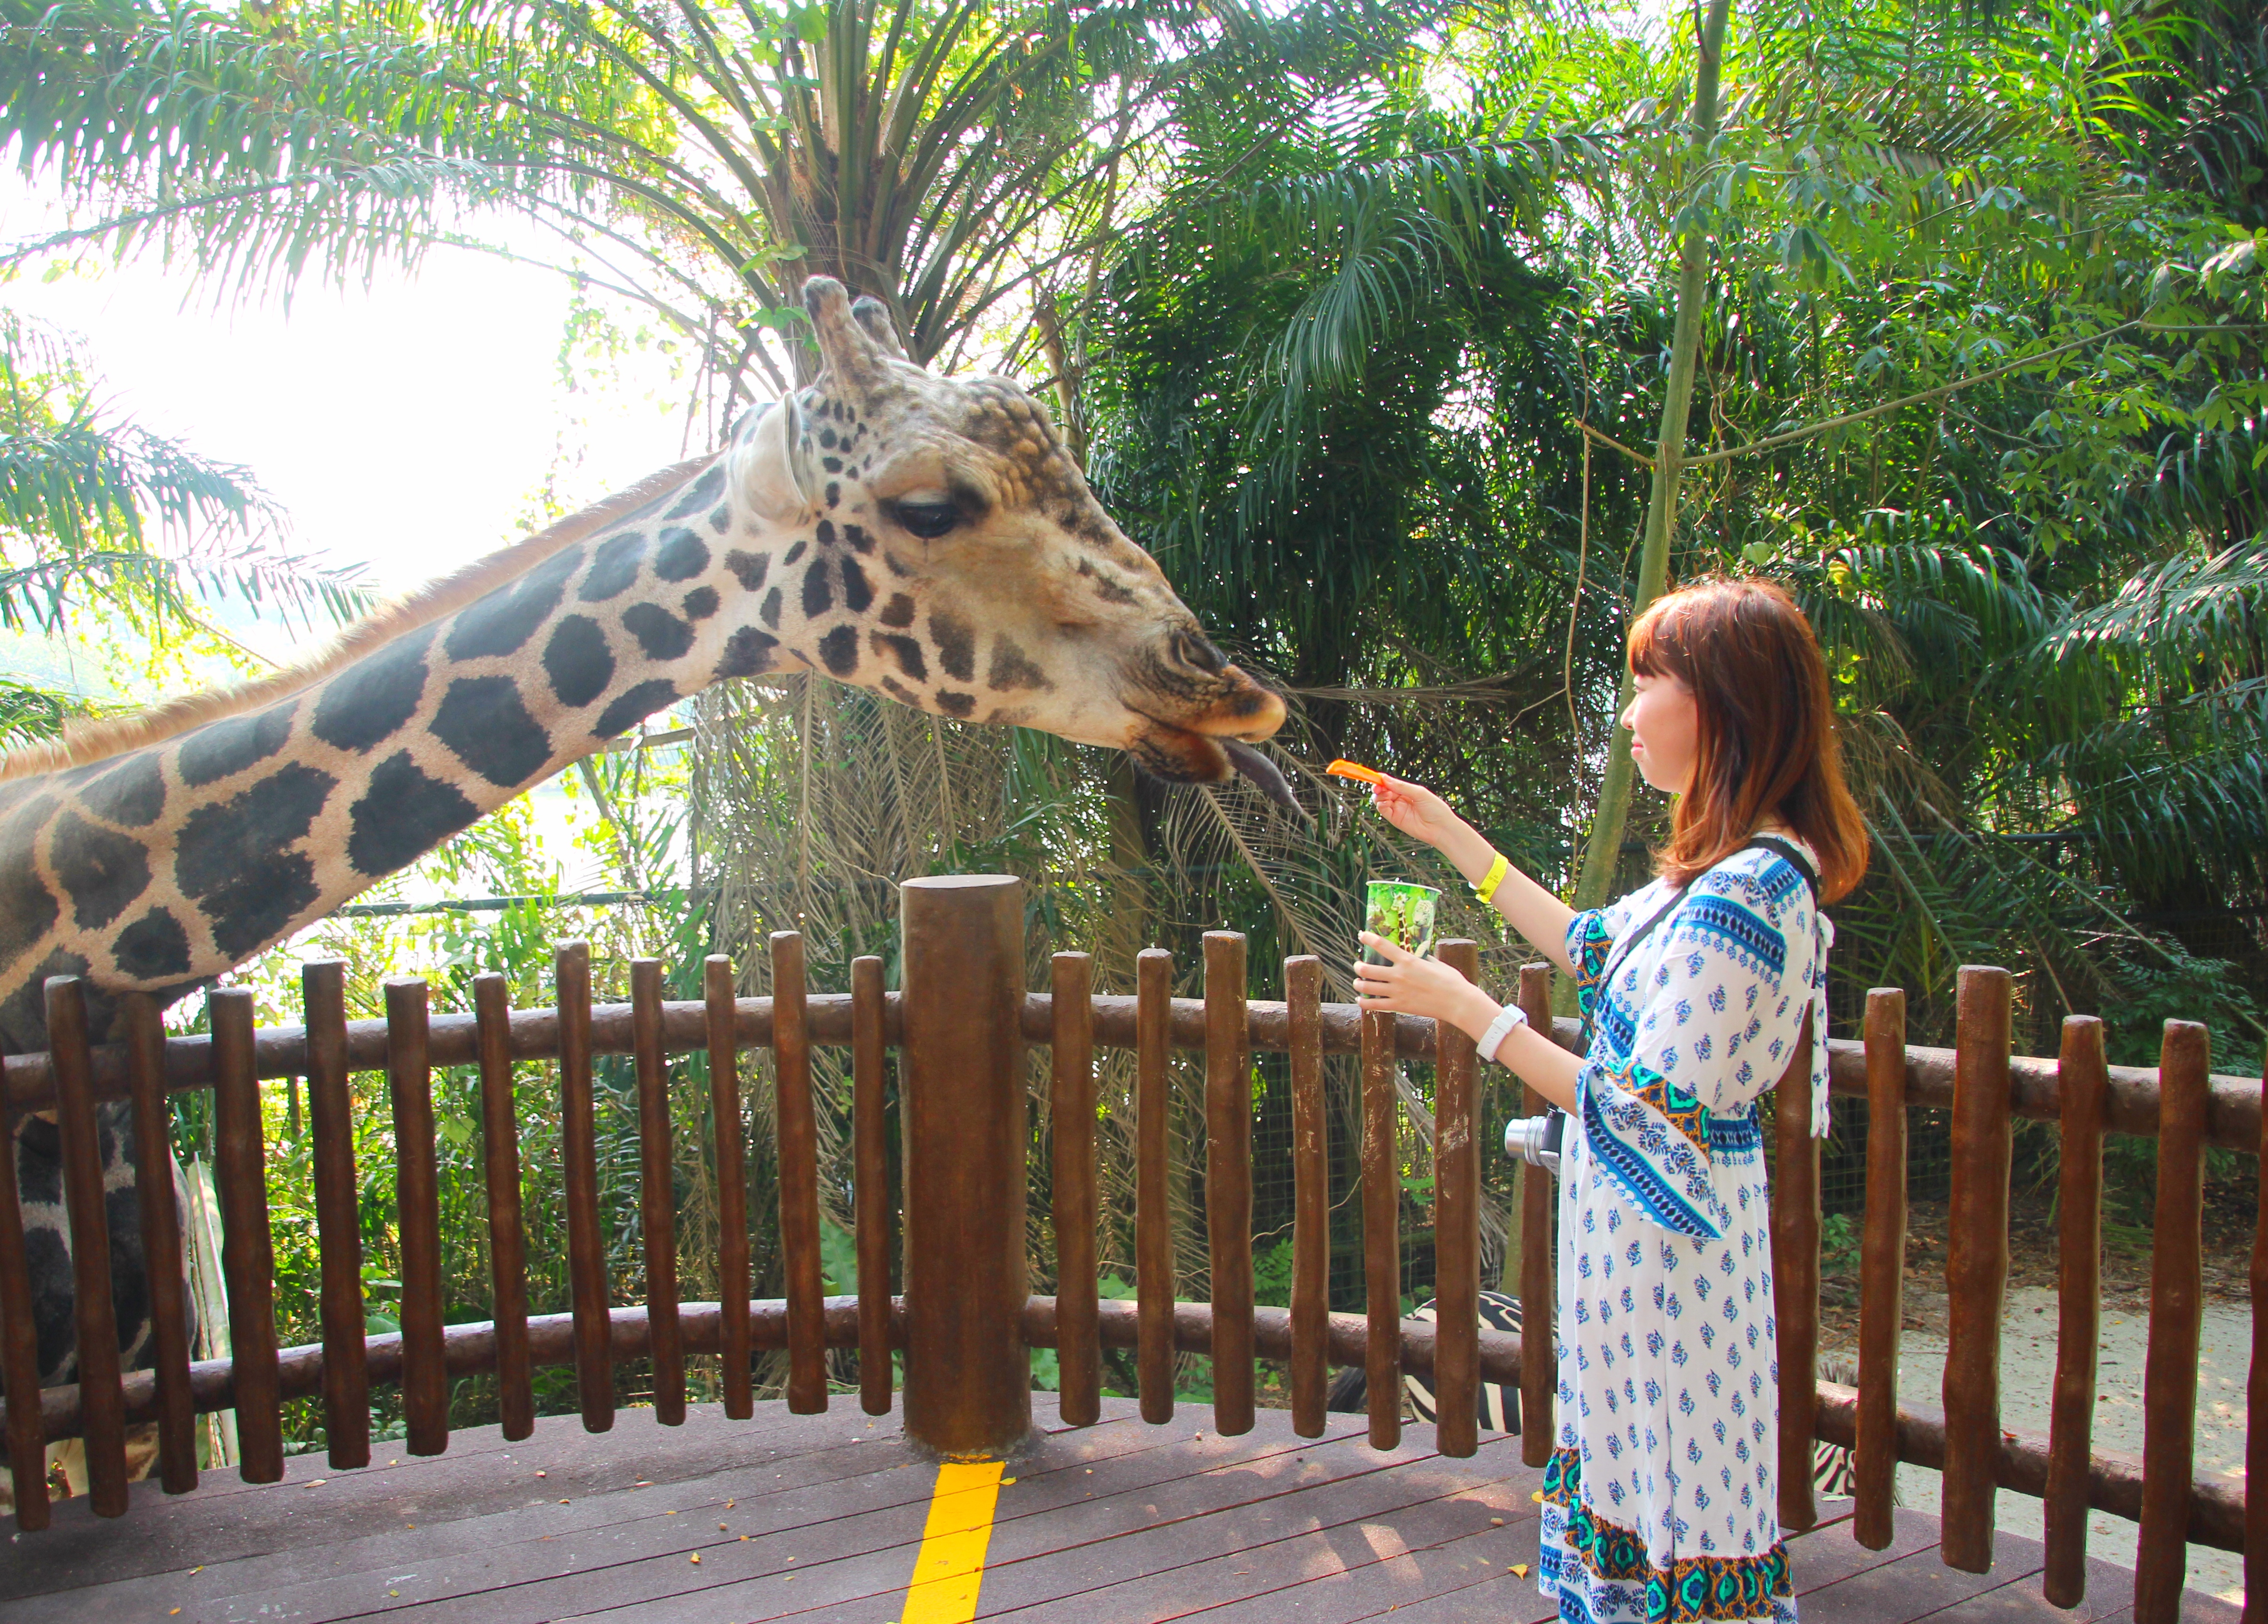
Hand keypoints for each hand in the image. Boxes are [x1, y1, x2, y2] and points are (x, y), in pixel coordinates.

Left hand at [1353, 932, 1496, 1031]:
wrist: (1457, 1003)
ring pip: (1366, 987)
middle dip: (1358, 966)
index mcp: (1408, 961)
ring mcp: (1397, 992)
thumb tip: (1419, 954)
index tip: (1361, 935)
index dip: (1369, 939)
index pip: (1382, 946)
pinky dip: (1363, 1002)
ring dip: (1358, 984)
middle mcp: (1399, 975)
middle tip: (1358, 966)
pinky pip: (1374, 1005)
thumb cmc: (1451, 981)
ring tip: (1358, 983)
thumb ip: (1424, 958)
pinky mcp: (1398, 1006)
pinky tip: (1360, 1000)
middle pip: (1367, 969)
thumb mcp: (1437, 964)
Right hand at [1368, 775, 1466, 851]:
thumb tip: (1384, 778)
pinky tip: (1386, 803)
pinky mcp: (1395, 819)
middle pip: (1383, 791)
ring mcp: (1397, 809)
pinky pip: (1383, 810)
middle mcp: (1401, 799)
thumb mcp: (1419, 793)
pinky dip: (1381, 805)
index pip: (1391, 783)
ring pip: (1380, 800)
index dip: (1382, 780)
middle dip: (1378, 787)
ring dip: (1380, 796)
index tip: (1377, 777)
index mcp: (1407, 791)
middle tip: (1378, 787)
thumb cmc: (1435, 809)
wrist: (1441, 828)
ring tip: (1387, 795)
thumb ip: (1401, 786)